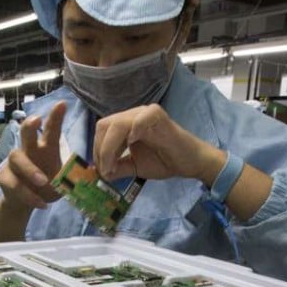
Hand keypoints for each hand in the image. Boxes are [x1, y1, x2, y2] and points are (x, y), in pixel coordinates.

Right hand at [0, 101, 66, 209]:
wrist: (26, 202)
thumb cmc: (46, 186)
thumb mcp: (63, 182)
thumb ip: (75, 178)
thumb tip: (96, 177)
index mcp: (45, 148)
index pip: (51, 130)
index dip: (55, 117)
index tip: (62, 104)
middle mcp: (29, 150)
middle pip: (26, 132)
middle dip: (31, 124)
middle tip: (37, 119)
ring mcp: (14, 163)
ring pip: (17, 158)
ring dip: (30, 169)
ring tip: (43, 181)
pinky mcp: (5, 177)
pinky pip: (14, 184)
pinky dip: (28, 195)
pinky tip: (41, 204)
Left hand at [93, 104, 211, 180]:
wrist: (188, 163)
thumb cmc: (163, 161)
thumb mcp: (133, 166)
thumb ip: (116, 167)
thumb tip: (99, 173)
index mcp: (125, 123)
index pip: (102, 130)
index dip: (97, 150)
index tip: (104, 171)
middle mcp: (132, 115)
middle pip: (105, 125)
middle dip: (101, 150)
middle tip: (107, 170)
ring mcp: (145, 114)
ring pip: (118, 124)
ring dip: (110, 147)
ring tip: (114, 166)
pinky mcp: (159, 117)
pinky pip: (143, 117)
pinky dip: (135, 128)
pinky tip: (132, 142)